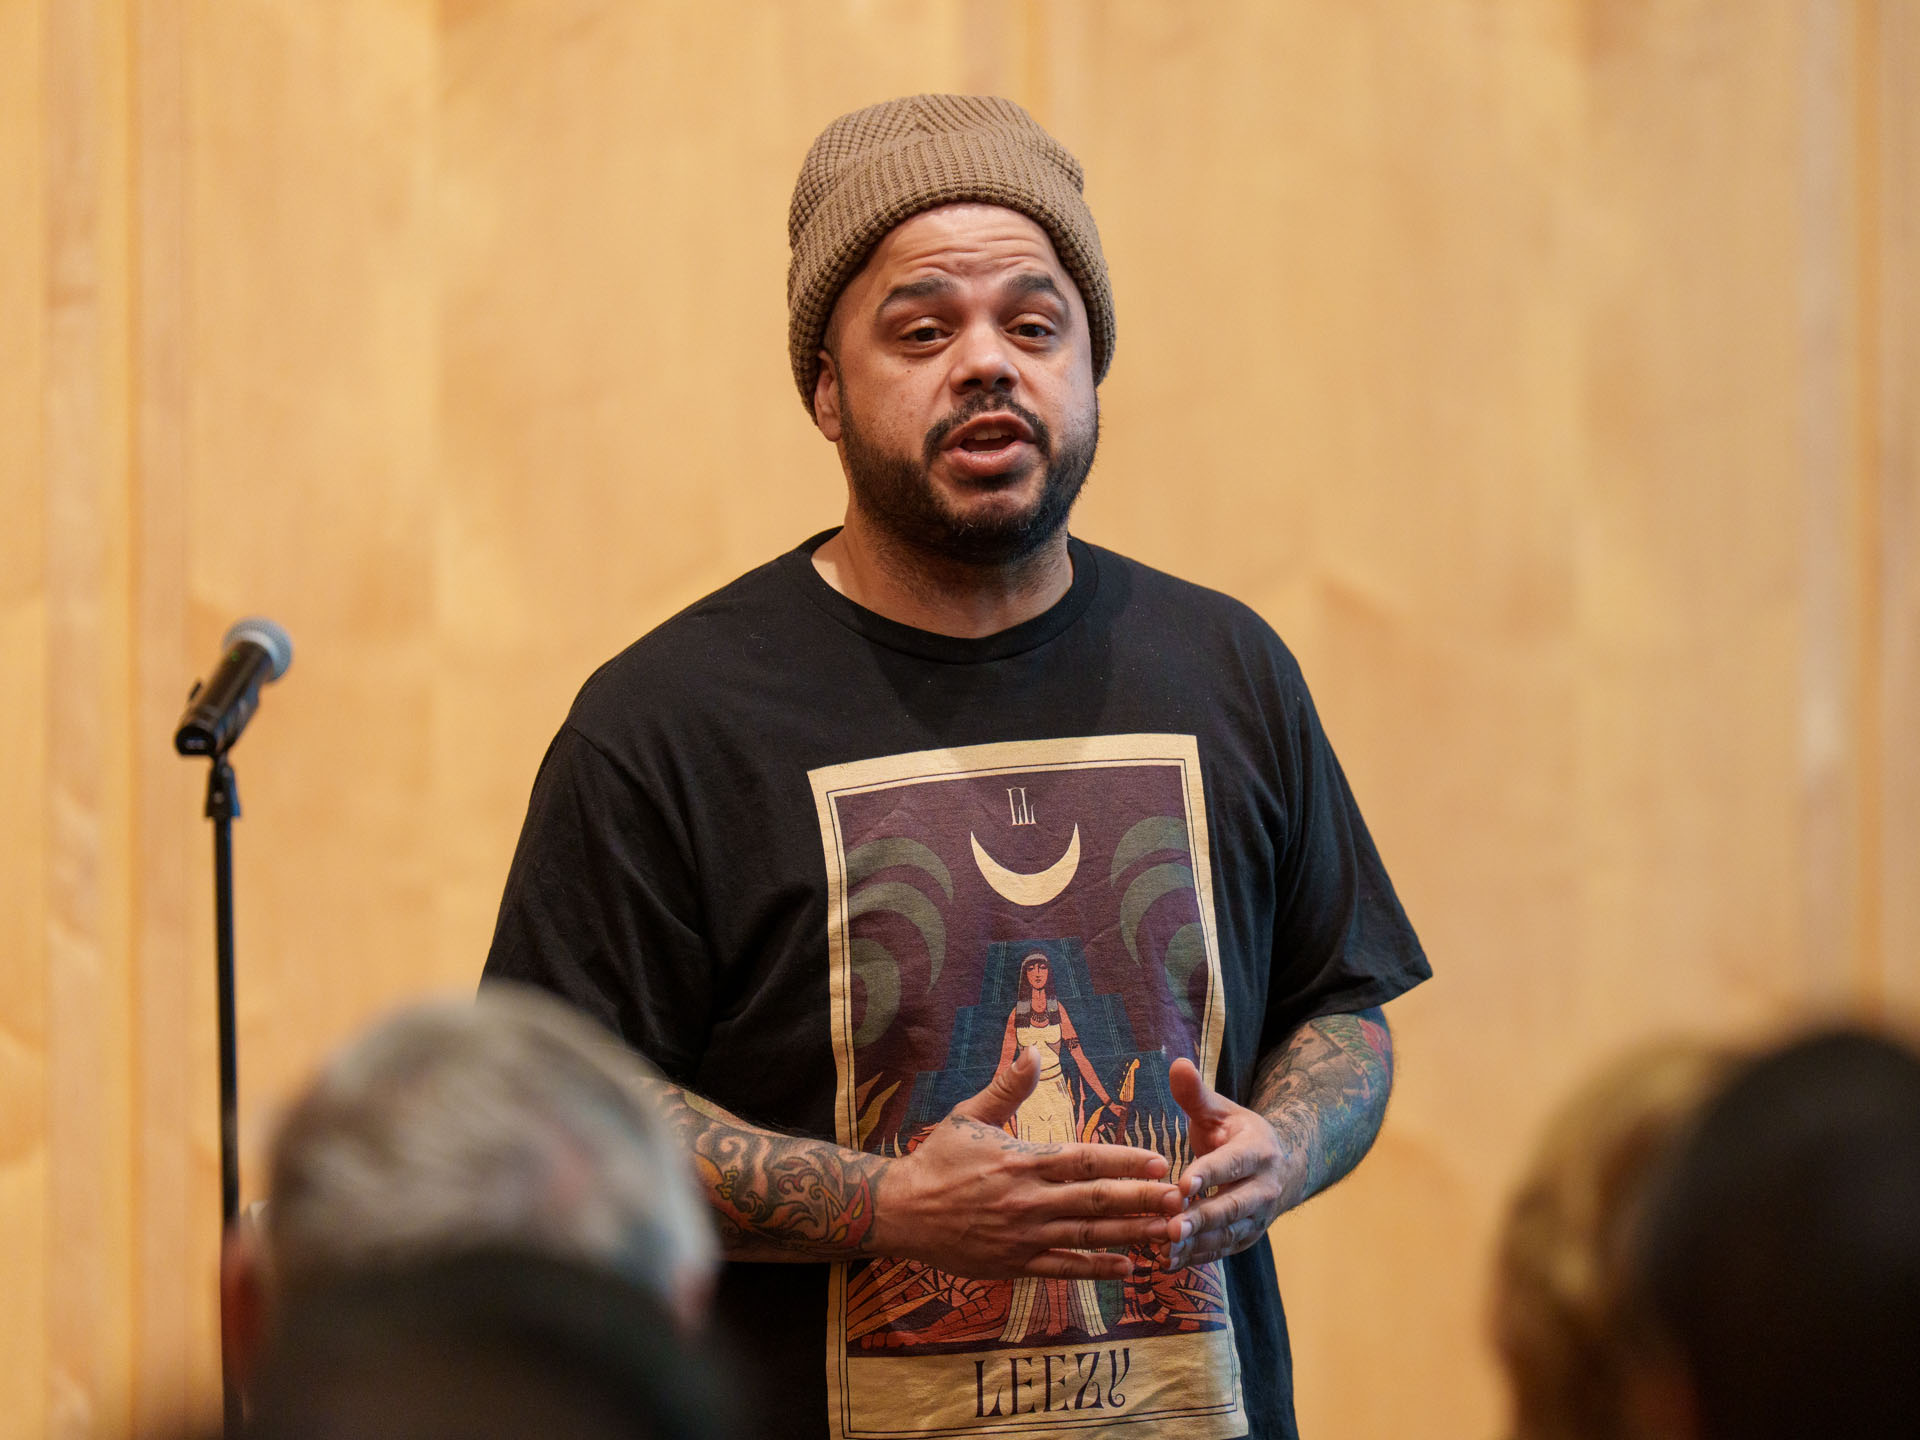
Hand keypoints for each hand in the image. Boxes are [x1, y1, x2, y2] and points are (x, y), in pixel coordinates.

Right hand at [871, 1047, 1184, 1279]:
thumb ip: (1008, 1088)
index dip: (1124, 1161)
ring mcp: (1024, 1236)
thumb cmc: (938, 1160)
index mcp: (1022, 1161)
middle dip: (1142, 1200)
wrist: (902, 1212)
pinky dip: (1099, 1270)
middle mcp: (1029, 1201)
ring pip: (1089, 1238)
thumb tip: (1032, 1052)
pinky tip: (1130, 1269)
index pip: (1084, 1161)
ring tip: (1169, 1234)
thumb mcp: (969, 1115)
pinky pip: (1066, 1269)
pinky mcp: (1016, 1264)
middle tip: (1181, 1200)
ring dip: (1132, 1236)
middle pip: (1096, 1201)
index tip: (1160, 1161)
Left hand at [1165, 1057, 1298, 1269]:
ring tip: (1163, 1251)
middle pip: (1231, 1206)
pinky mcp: (1245, 1238)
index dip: (1207, 1174)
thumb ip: (1196, 1094)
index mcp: (1257, 1151)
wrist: (1282, 1166)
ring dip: (1195, 1244)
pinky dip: (1195, 1257)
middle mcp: (1264, 1188)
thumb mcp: (1220, 1110)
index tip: (1181, 1185)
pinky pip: (1221, 1250)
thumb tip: (1176, 1063)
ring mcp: (1257, 1218)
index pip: (1230, 1164)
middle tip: (1170, 1228)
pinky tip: (1167, 1263)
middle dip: (1201, 1219)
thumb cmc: (1237, 1134)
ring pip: (1226, 1234)